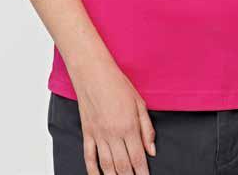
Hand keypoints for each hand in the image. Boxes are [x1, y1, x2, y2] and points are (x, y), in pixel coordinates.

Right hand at [69, 50, 155, 174]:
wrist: (93, 73)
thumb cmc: (118, 84)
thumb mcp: (139, 102)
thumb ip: (147, 128)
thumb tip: (151, 150)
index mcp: (129, 126)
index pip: (137, 158)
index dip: (142, 172)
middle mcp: (113, 133)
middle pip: (122, 166)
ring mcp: (98, 134)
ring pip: (106, 165)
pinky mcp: (87, 132)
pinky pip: (89, 157)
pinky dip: (93, 171)